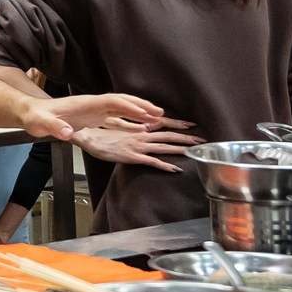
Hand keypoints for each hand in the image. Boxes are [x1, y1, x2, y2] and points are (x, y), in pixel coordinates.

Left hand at [21, 92, 164, 141]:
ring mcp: (95, 109)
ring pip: (123, 107)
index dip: (129, 107)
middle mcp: (93, 104)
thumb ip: (56, 127)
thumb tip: (68, 133)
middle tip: (160, 113)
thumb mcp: (43, 124)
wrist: (31, 113)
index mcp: (85, 104)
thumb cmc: (36, 118)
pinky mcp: (94, 116)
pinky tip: (141, 126)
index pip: (112, 102)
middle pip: (122, 101)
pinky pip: (117, 116)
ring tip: (158, 118)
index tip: (144, 114)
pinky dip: (131, 119)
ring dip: (140, 112)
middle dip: (141, 106)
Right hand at [73, 124, 201, 172]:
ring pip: (164, 146)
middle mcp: (142, 135)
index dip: (178, 123)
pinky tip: (176, 169)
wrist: (90, 137)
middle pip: (168, 135)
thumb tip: (142, 129)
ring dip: (181, 149)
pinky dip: (166, 165)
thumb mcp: (120, 127)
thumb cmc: (102, 134)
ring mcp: (139, 146)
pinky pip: (153, 161)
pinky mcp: (134, 157)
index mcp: (139, 127)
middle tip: (202, 140)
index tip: (191, 124)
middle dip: (186, 137)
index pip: (163, 124)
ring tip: (195, 151)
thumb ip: (133, 129)